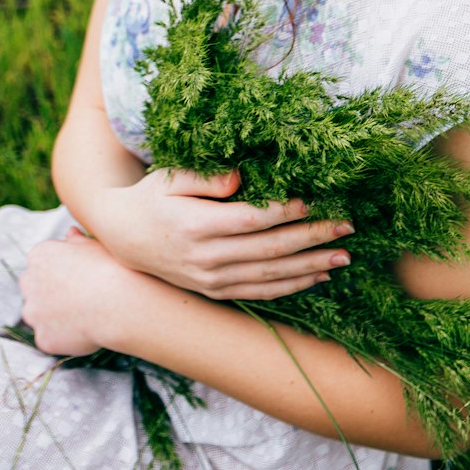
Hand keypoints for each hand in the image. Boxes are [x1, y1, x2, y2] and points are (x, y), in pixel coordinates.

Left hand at [19, 228, 153, 356]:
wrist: (119, 303)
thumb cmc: (110, 268)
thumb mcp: (94, 245)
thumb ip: (76, 240)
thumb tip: (71, 233)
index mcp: (39, 254)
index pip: (42, 263)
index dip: (62, 271)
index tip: (80, 277)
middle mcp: (28, 282)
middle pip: (35, 288)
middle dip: (51, 293)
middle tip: (80, 297)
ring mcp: (33, 312)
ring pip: (39, 315)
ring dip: (54, 316)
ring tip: (83, 315)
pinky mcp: (42, 338)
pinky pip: (50, 338)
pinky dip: (63, 337)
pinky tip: (84, 331)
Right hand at [87, 167, 353, 300]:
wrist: (123, 238)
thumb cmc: (150, 198)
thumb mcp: (169, 178)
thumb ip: (203, 177)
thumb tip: (238, 177)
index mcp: (197, 225)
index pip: (253, 219)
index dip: (287, 211)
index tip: (317, 200)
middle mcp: (208, 258)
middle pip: (271, 249)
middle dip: (312, 237)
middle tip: (346, 226)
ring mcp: (213, 280)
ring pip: (271, 275)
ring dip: (311, 266)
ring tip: (344, 256)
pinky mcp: (216, 291)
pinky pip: (261, 292)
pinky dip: (292, 286)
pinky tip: (317, 277)